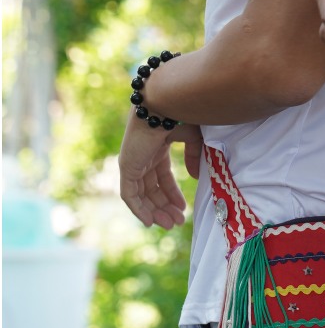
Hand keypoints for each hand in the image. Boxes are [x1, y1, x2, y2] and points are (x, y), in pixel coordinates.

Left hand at [117, 109, 203, 228]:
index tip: (184, 209)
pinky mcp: (127, 166)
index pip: (161, 176)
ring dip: (153, 211)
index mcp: (156, 147)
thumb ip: (194, 158)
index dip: (172, 194)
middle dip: (163, 206)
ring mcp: (133, 161)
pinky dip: (138, 209)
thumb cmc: (184, 114)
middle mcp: (142, 155)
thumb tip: (195, 177)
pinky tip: (149, 221)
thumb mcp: (195, 139)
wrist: (168, 102)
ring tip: (168, 225)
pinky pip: (130, 194)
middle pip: (150, 188)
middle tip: (176, 223)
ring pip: (140, 194)